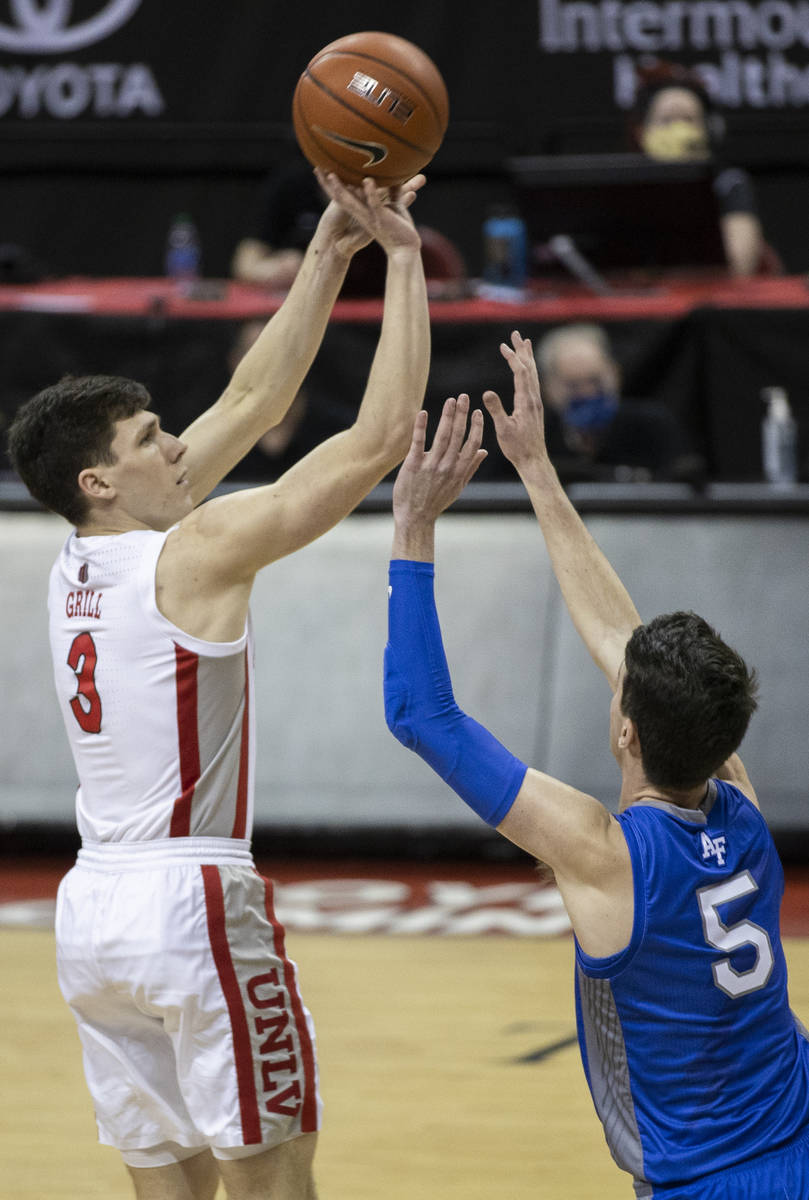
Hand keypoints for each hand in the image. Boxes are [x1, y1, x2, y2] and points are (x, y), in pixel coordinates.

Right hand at [316, 169, 424, 256]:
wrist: (404, 251)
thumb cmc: (399, 231)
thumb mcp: (394, 208)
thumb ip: (394, 193)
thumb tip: (397, 178)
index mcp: (363, 211)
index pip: (344, 195)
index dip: (332, 184)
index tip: (323, 170)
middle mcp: (362, 213)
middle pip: (340, 196)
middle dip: (327, 184)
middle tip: (317, 168)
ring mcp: (370, 215)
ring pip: (351, 200)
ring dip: (340, 187)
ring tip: (330, 174)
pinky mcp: (380, 218)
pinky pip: (374, 203)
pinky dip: (371, 192)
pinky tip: (367, 181)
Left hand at [392, 395, 486, 557]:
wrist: (415, 518)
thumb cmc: (436, 502)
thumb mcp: (458, 487)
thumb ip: (470, 468)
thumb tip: (483, 451)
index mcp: (459, 471)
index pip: (472, 444)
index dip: (476, 426)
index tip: (477, 411)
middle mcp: (447, 467)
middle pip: (458, 436)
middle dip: (462, 414)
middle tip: (464, 396)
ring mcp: (431, 466)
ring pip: (442, 437)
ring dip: (447, 417)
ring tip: (451, 400)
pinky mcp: (413, 465)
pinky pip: (418, 443)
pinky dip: (421, 427)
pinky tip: (423, 413)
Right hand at [483, 330, 549, 473]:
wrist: (534, 460)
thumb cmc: (517, 447)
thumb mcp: (503, 429)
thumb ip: (496, 410)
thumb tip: (487, 392)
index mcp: (526, 402)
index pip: (520, 372)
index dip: (512, 358)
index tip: (503, 346)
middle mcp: (533, 399)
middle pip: (530, 368)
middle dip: (522, 350)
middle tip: (516, 334)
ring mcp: (536, 402)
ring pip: (533, 374)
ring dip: (528, 357)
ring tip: (525, 343)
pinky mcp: (535, 407)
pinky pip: (533, 382)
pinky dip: (529, 370)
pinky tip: (527, 370)